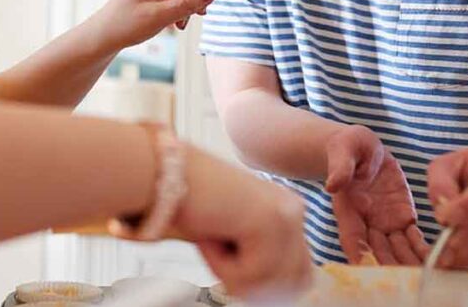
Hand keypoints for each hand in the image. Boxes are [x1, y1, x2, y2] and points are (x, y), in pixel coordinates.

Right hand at [174, 146, 313, 298]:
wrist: (166, 172)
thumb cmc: (191, 205)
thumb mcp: (236, 238)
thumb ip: (262, 259)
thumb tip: (274, 296)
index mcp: (290, 211)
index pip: (302, 275)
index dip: (269, 284)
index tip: (236, 267)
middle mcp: (295, 210)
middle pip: (293, 284)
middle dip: (255, 283)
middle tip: (221, 252)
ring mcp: (286, 215)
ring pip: (269, 283)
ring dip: (233, 272)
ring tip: (213, 237)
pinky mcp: (269, 221)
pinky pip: (250, 274)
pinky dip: (221, 264)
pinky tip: (210, 231)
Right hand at [326, 125, 428, 264]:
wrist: (363, 148)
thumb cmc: (347, 146)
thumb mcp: (343, 149)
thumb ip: (339, 167)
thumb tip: (333, 184)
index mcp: (348, 208)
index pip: (352, 238)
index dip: (361, 255)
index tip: (372, 269)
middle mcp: (366, 221)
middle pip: (377, 251)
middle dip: (392, 266)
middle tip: (409, 277)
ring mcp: (384, 221)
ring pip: (397, 249)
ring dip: (409, 263)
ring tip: (427, 272)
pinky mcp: (402, 216)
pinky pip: (413, 238)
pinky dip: (422, 249)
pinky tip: (436, 256)